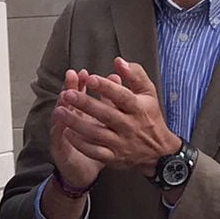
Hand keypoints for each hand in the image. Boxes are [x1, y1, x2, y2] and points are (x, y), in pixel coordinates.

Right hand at [47, 69, 102, 196]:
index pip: (80, 94)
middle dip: (70, 88)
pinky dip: (59, 131)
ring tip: (64, 96)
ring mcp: (61, 135)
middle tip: (72, 76)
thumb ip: (109, 102)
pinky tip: (61, 124)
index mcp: (80, 114)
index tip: (87, 73)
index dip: (82, 83)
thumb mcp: (103, 124)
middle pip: (68, 101)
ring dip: (61, 106)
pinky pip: (58, 139)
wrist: (84, 172)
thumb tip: (116, 79)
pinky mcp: (59, 150)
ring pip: (60, 118)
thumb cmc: (95, 147)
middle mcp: (69, 122)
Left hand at [56, 58, 181, 175]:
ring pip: (97, 134)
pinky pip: (95, 152)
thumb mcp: (148, 93)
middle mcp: (130, 126)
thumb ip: (135, 74)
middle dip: (85, 104)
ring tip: (60, 112)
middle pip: (106, 115)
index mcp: (138, 108)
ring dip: (76, 123)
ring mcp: (121, 143)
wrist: (159, 151)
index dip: (106, 87)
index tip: (90, 78)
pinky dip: (81, 144)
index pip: (122, 96)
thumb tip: (118, 61)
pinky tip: (67, 133)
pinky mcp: (114, 157)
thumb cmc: (149, 116)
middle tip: (67, 94)